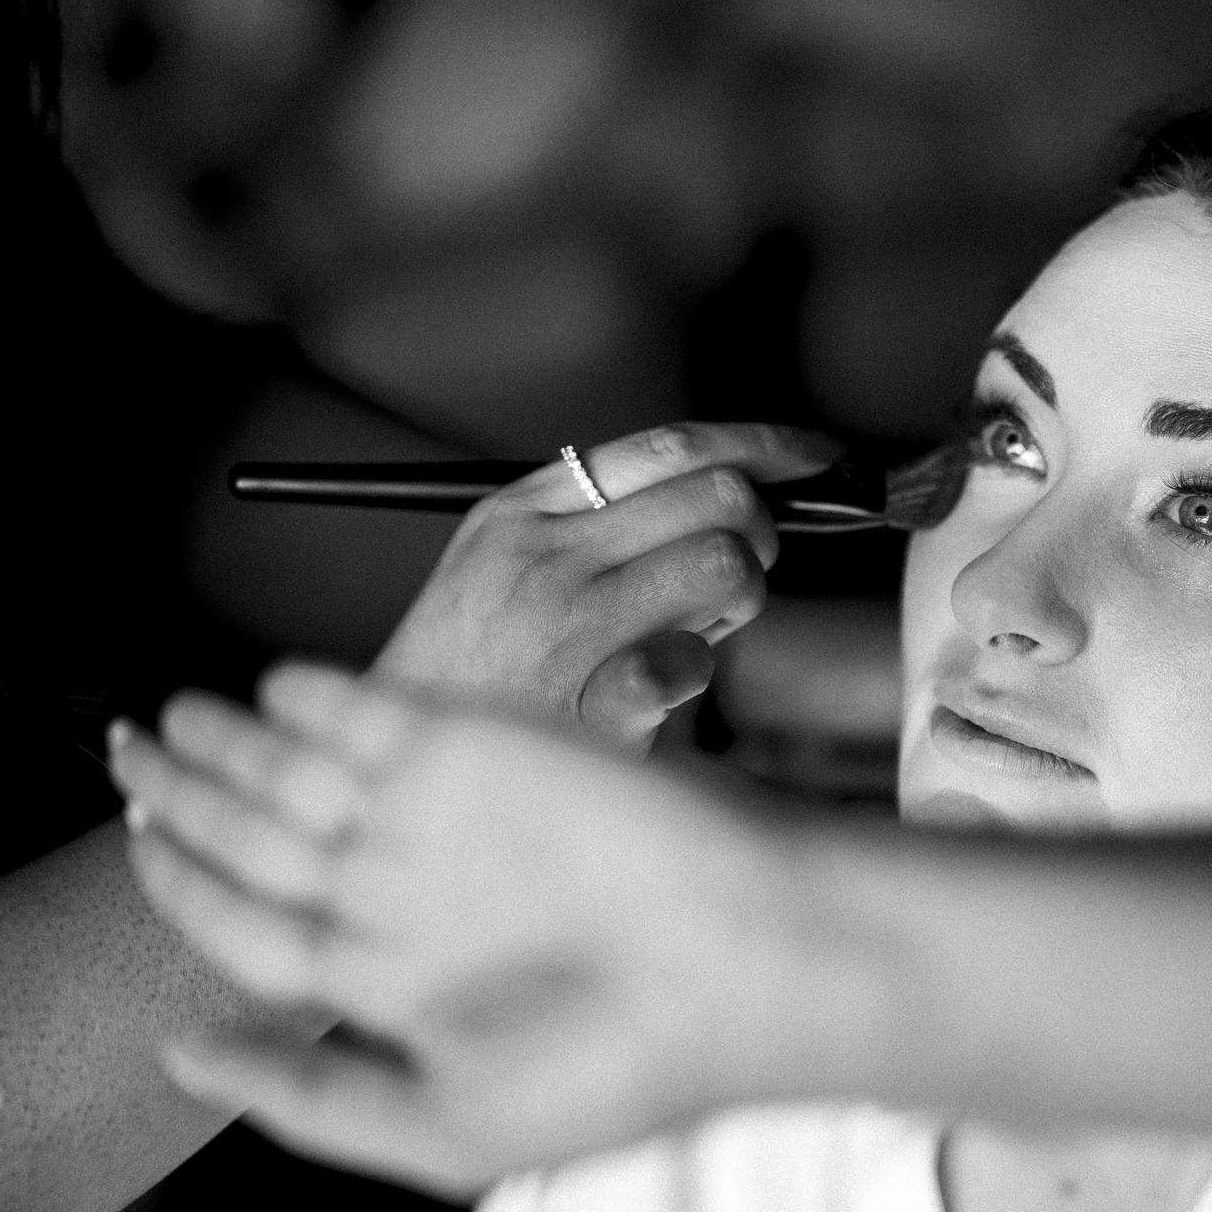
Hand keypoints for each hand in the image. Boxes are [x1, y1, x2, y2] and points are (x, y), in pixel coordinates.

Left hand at [106, 664, 872, 1194]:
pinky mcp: (487, 748)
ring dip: (230, 740)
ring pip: (301, 768)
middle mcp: (408, 894)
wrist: (745, 963)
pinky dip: (317, 697)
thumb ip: (307, 1099)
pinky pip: (380, 714)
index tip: (130, 844)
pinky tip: (269, 689)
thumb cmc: (620, 1067)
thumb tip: (177, 1057)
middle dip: (183, 795)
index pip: (252, 925)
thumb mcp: (446, 1129)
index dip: (183, 884)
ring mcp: (446, 816)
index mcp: (394, 985)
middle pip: (260, 835)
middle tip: (120, 752)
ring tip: (164, 719)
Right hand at [375, 422, 840, 752]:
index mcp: (524, 510)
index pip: (668, 445)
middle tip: (736, 575)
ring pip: (725, 564)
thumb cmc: (469, 674)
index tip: (811, 457)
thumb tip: (729, 495)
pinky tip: (657, 687)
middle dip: (757, 535)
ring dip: (738, 602)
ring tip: (694, 631)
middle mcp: (545, 553)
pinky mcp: (592, 700)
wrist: (400, 767)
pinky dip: (696, 675)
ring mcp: (567, 624)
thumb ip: (598, 524)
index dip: (761, 445)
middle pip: (718, 497)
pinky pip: (697, 662)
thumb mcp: (505, 566)